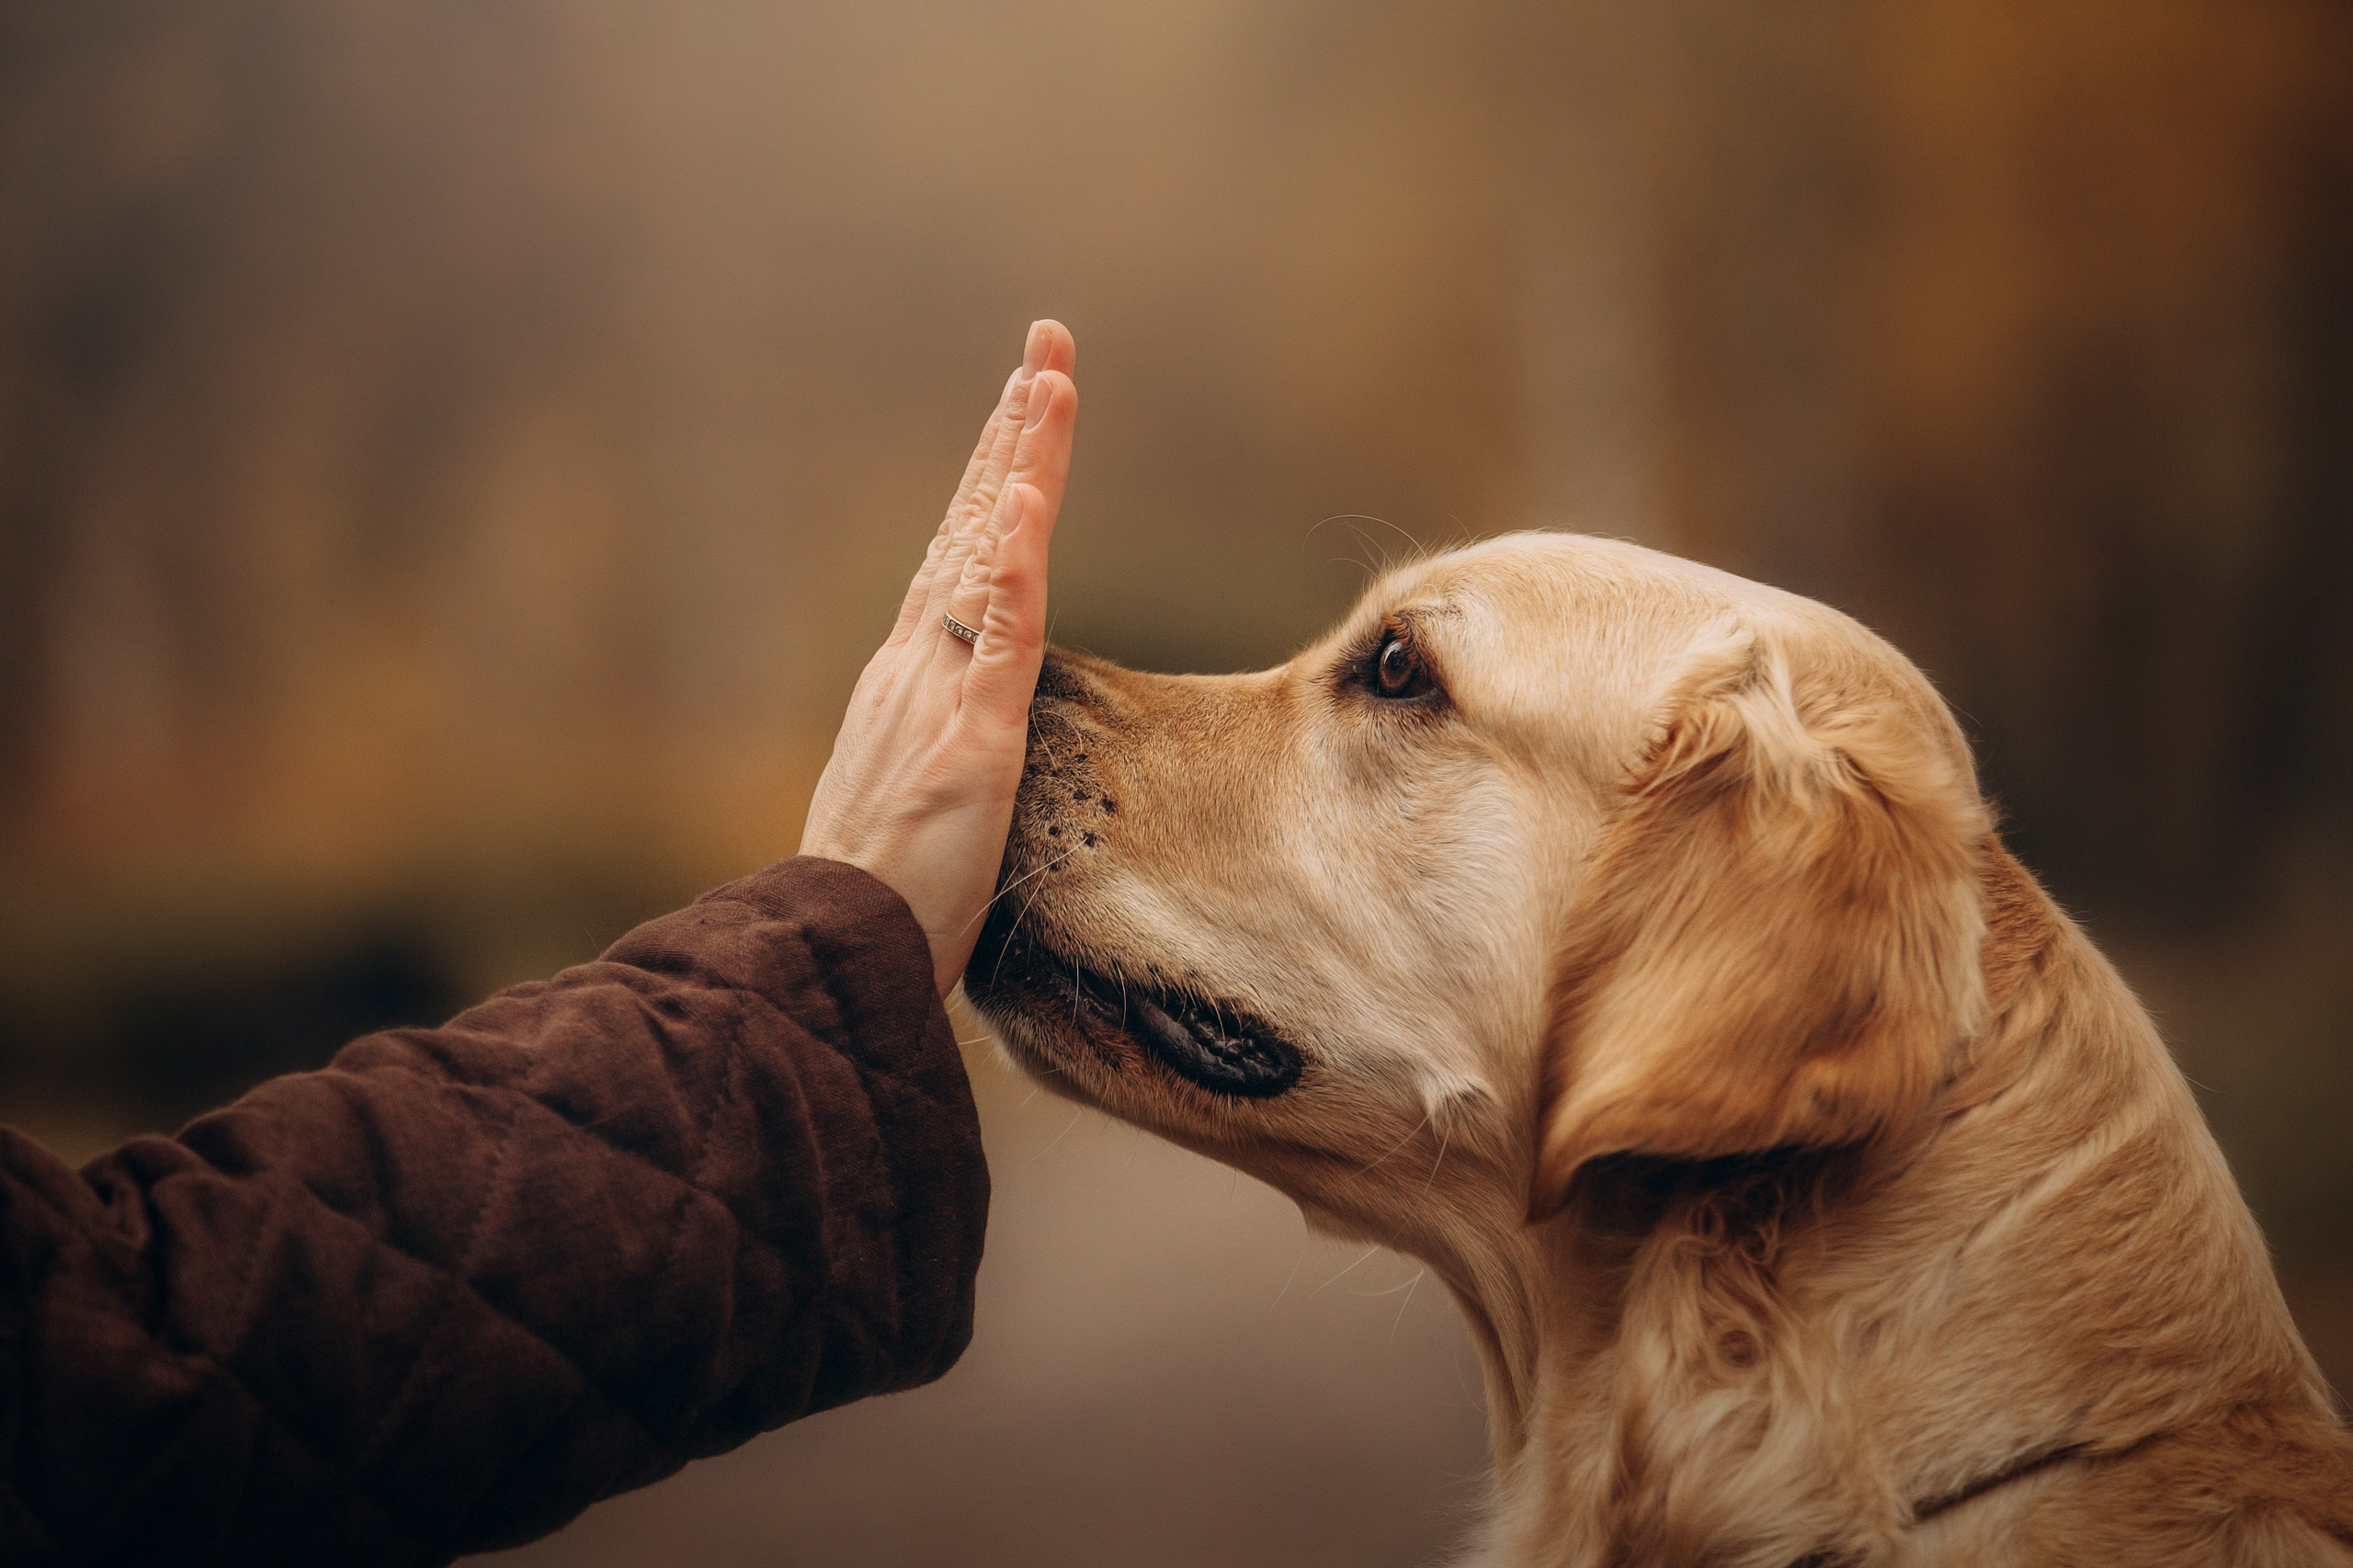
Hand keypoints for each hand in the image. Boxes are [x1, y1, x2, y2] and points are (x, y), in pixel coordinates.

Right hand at [800, 320, 1077, 995]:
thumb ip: (934, 750)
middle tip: (1046, 348)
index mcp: (910, 678)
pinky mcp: (971, 736)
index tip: (1023, 411)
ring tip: (1047, 380)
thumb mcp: (911, 799)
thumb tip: (956, 735)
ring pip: (988, 552)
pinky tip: (1029, 494)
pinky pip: (999, 632)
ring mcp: (940, 691)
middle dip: (1012, 433)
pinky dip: (1014, 558)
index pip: (959, 556)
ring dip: (1020, 461)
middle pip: (972, 524)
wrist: (831, 948)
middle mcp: (916, 664)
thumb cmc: (878, 895)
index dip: (993, 482)